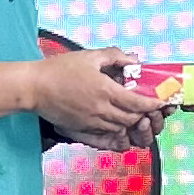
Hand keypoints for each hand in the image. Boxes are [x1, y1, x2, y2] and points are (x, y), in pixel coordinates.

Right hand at [33, 47, 167, 149]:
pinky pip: (105, 138)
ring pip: (120, 129)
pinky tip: (119, 129)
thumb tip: (133, 59)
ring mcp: (91, 122)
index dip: (152, 104)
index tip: (160, 102)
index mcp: (105, 90)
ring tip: (134, 116)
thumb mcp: (89, 56)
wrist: (33, 88)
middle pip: (132, 119)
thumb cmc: (58, 70)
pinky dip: (116, 135)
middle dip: (144, 115)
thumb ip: (114, 56)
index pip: (138, 103)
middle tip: (149, 108)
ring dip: (130, 124)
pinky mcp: (81, 130)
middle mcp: (101, 110)